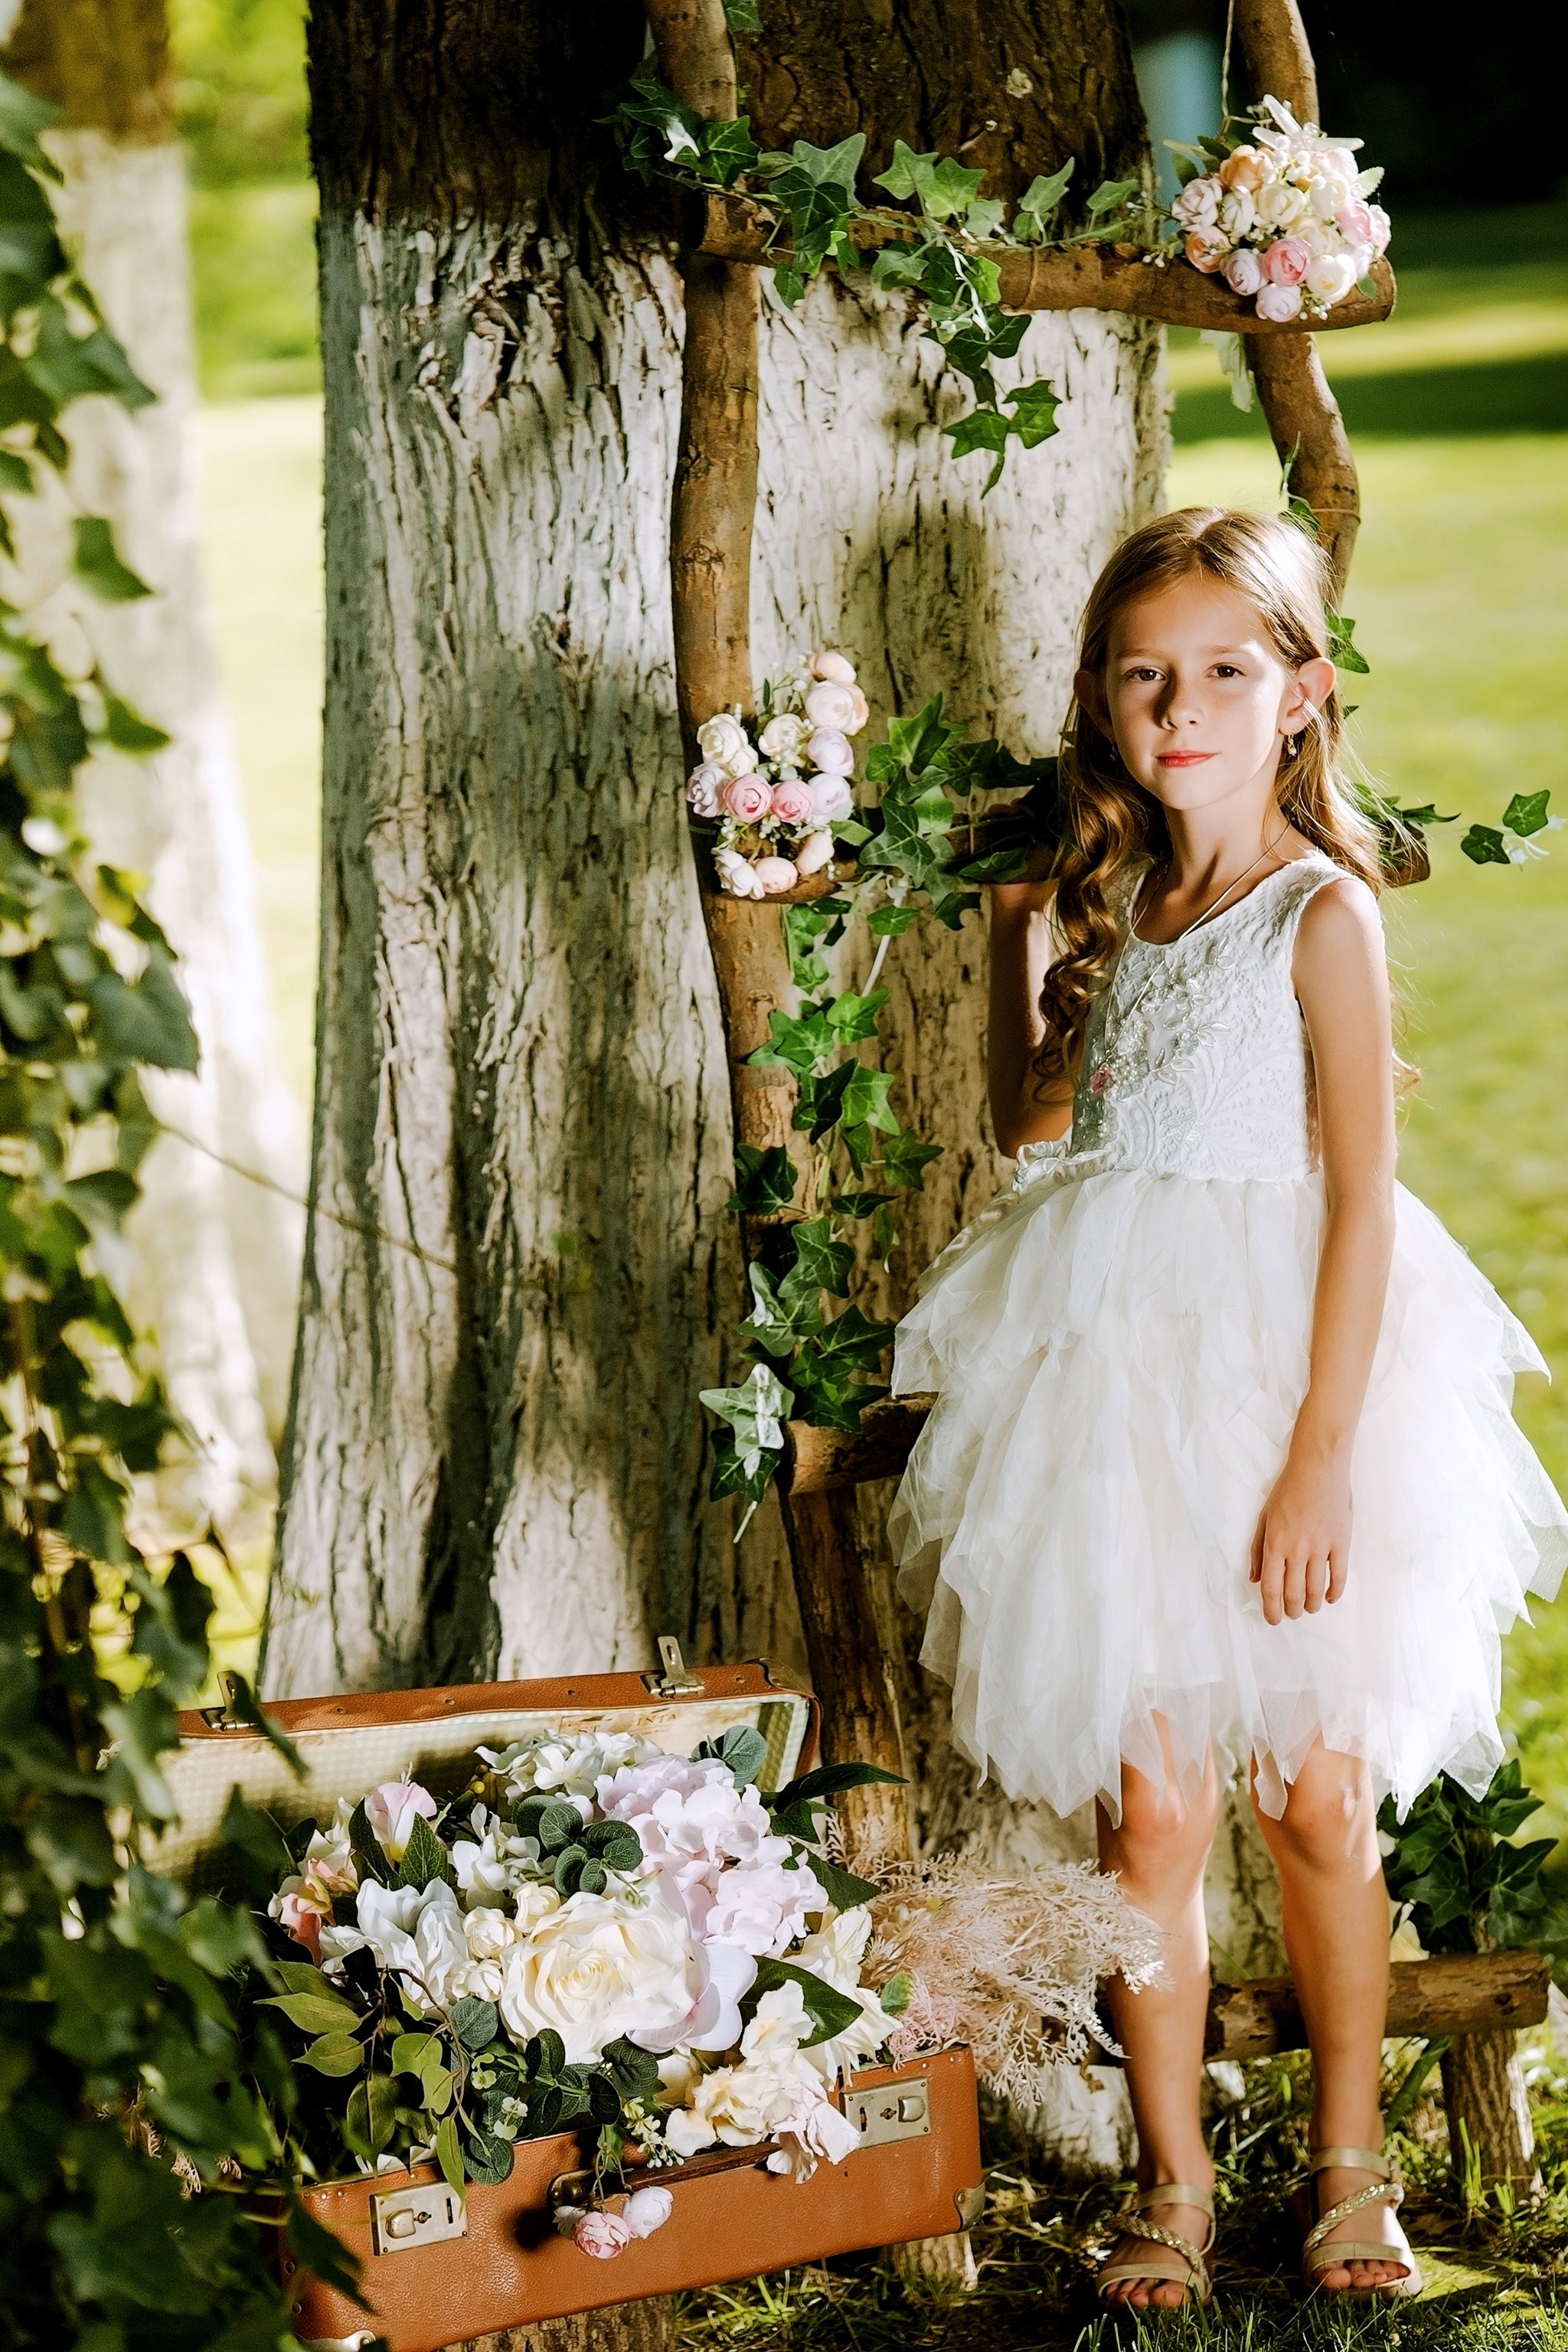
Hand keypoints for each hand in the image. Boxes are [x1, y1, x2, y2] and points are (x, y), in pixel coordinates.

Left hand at [1250, 1448, 1350, 1625]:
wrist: (1318, 1467)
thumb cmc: (1288, 1490)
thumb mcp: (1264, 1517)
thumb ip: (1258, 1550)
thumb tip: (1255, 1579)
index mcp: (1275, 1544)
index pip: (1271, 1588)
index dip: (1271, 1609)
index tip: (1273, 1619)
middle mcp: (1297, 1550)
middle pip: (1293, 1594)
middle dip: (1292, 1610)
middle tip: (1292, 1614)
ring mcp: (1321, 1547)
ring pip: (1316, 1589)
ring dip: (1313, 1605)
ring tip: (1310, 1608)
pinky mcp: (1341, 1542)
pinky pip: (1339, 1576)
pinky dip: (1335, 1592)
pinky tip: (1331, 1598)